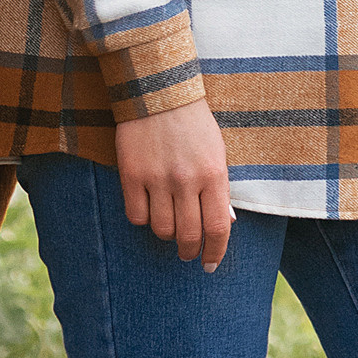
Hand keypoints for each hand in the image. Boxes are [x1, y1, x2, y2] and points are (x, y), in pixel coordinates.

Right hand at [113, 102, 234, 269]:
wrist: (159, 93)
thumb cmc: (194, 125)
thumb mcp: (217, 153)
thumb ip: (220, 189)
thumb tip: (225, 225)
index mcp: (214, 174)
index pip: (218, 227)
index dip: (215, 251)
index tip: (210, 264)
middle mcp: (186, 180)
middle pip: (188, 235)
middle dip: (189, 252)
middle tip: (188, 254)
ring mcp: (157, 178)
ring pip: (161, 230)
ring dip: (167, 235)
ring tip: (169, 226)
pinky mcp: (131, 175)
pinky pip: (136, 216)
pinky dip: (143, 219)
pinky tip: (148, 209)